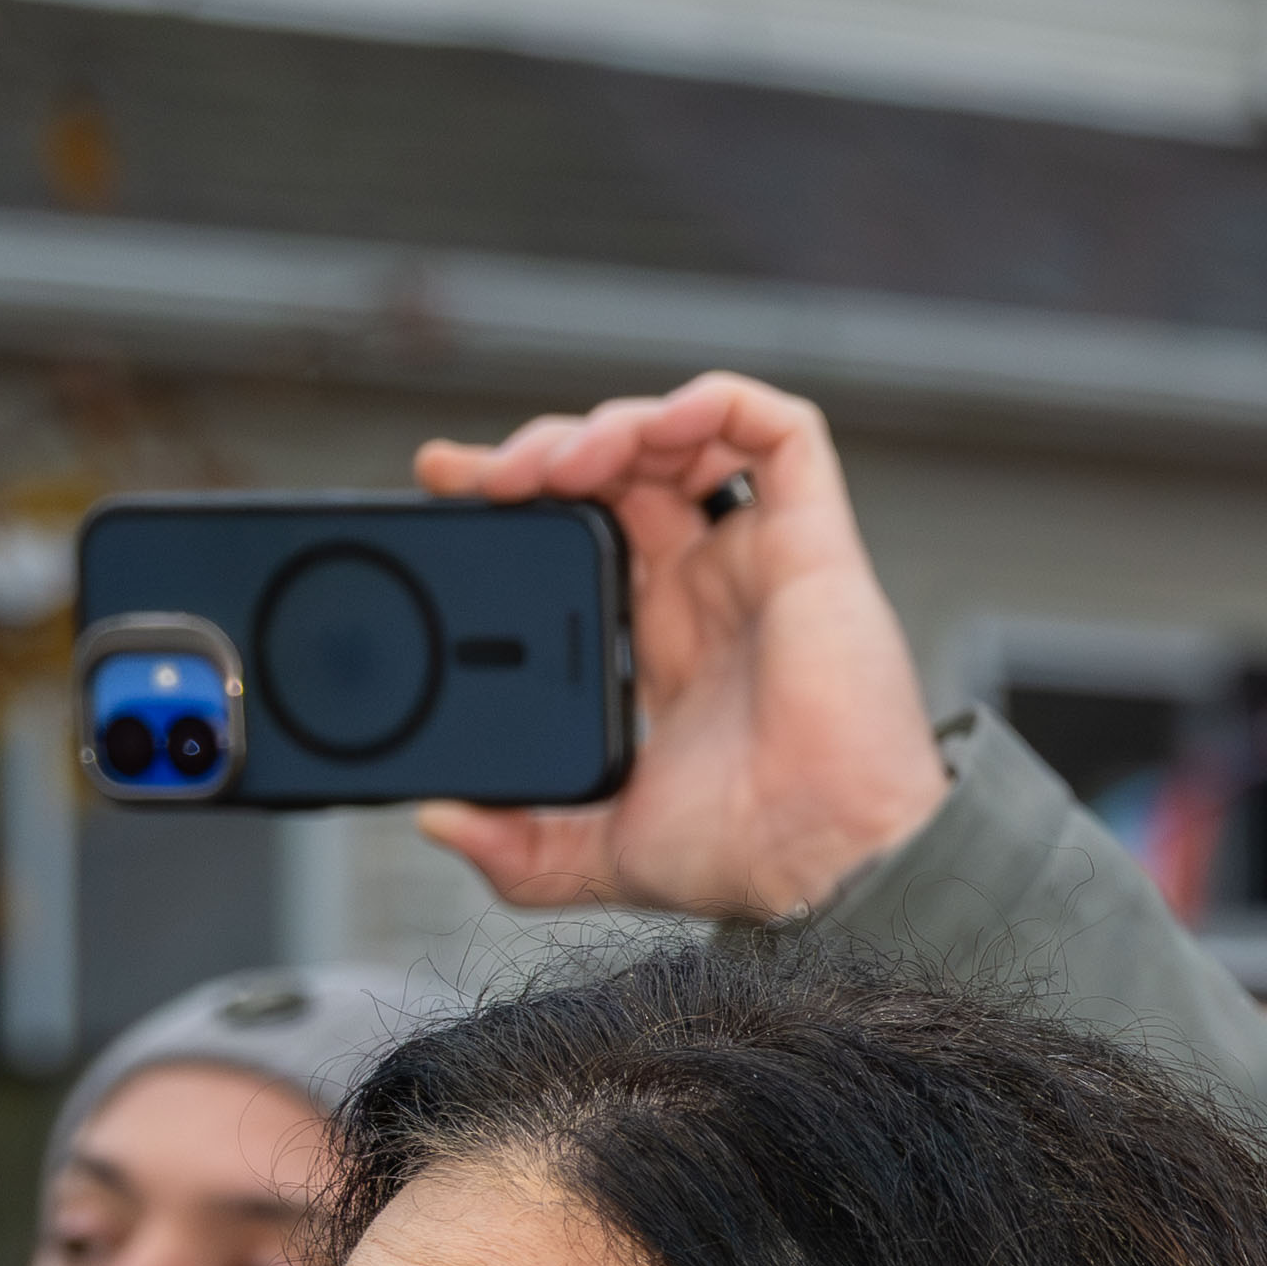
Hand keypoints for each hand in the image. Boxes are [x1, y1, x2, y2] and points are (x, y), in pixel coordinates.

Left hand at [402, 374, 947, 922]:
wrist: (825, 863)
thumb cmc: (750, 859)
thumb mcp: (595, 852)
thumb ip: (516, 847)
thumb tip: (441, 820)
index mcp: (665, 644)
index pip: (587, 535)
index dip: (521, 498)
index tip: (449, 489)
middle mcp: (711, 591)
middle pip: (623, 474)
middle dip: (545, 450)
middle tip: (482, 476)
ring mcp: (762, 560)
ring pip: (687, 437)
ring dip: (612, 422)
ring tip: (556, 463)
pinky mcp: (814, 542)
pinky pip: (778, 430)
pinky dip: (709, 402)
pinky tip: (649, 429)